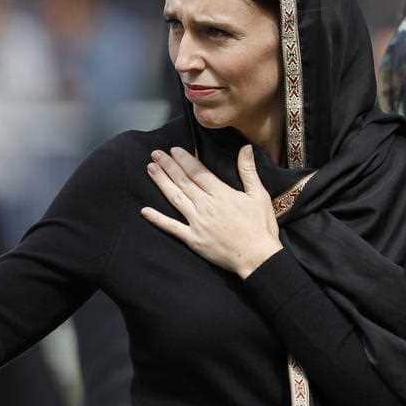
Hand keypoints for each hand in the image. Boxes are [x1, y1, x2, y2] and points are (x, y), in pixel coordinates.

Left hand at [141, 145, 281, 278]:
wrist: (258, 258)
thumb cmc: (260, 226)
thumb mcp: (259, 195)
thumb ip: (248, 171)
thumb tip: (245, 147)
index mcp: (221, 194)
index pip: (197, 172)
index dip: (184, 160)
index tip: (173, 150)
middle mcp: (205, 206)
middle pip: (183, 182)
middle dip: (168, 166)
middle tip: (155, 154)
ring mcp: (197, 223)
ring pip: (175, 198)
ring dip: (161, 182)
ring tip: (150, 169)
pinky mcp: (193, 239)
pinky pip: (172, 227)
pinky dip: (158, 219)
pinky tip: (145, 210)